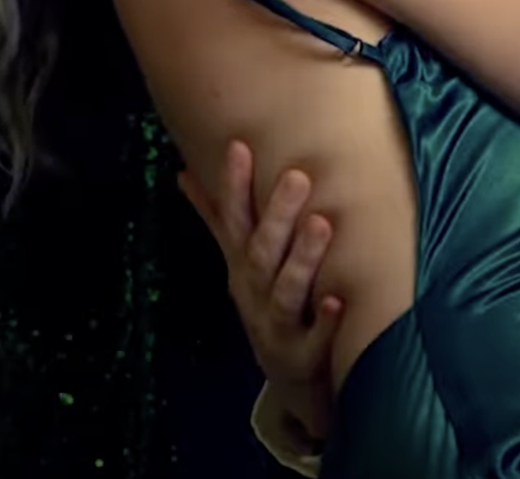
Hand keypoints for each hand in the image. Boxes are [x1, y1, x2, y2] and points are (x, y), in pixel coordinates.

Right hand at [179, 139, 344, 439]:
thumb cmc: (264, 301)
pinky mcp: (303, 354)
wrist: (286, 373)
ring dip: (302, 258)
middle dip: (277, 215)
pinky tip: (338, 300)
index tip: (240, 147)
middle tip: (298, 176)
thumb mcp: (237, 259)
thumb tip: (181, 172)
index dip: (233, 186)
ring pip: (286, 291)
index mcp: (242, 264)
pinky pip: (314, 338)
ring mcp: (276, 324)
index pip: (233, 220)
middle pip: (261, 252)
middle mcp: (254, 291)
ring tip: (321, 223)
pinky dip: (324, 321)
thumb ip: (216, 217)